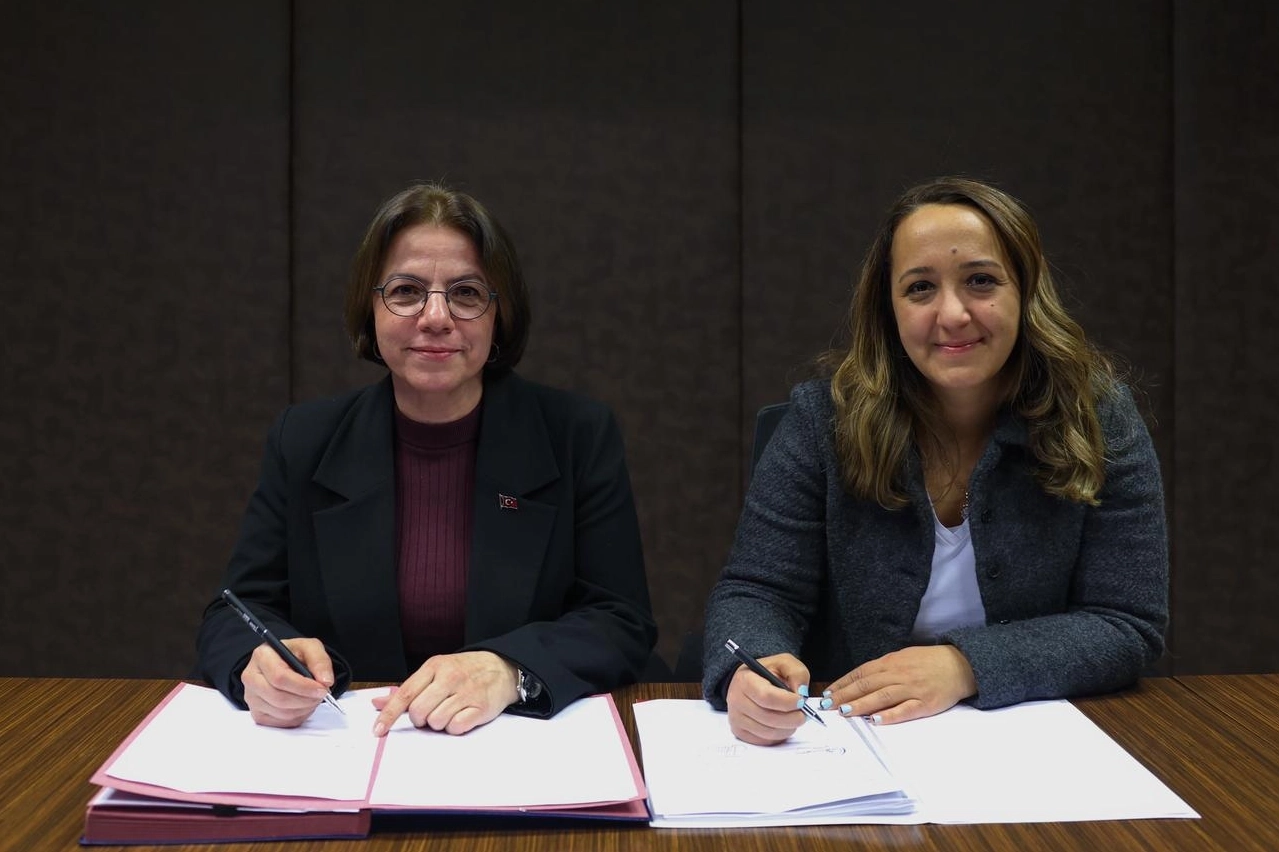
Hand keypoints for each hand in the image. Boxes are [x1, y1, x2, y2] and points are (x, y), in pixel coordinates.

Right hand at [241, 638, 334, 727]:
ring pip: (281, 712)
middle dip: (305, 699)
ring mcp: (252, 698)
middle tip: (321, 695)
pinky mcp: (257, 714)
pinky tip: (302, 704)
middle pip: (279, 697)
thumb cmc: (294, 655)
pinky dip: (298, 716)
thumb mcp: (310, 647)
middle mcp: (251, 677)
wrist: (284, 664)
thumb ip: (320, 660)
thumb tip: (325, 681)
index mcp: (262, 656)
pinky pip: (281, 722)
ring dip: (304, 708)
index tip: (321, 689)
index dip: (303, 686)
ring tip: (313, 697)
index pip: (280, 677)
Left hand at [371, 651, 518, 736]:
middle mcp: (449, 678)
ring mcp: (466, 692)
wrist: (502, 668)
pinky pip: (456, 727)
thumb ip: (407, 689)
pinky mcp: (480, 707)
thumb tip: (377, 703)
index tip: (378, 731)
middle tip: (430, 712)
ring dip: (439, 723)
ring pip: (436, 722)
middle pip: (419, 711)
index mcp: (434, 667)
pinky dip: (455, 726)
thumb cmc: (464, 671)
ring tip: (449, 711)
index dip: (389, 715)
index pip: (405, 694)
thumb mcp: (435, 672)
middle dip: (420, 719)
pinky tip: (461, 716)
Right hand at [725, 653, 811, 744]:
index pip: (766, 696)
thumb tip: (801, 693)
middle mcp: (736, 700)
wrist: (749, 681)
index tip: (801, 701)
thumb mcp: (784, 663)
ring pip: (769, 732)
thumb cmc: (768, 672)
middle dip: (792, 718)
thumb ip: (796, 673)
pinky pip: (766, 740)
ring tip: (794, 717)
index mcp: (745, 680)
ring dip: (788, 728)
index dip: (787, 702)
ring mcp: (736, 718)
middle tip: (804, 714)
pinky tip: (782, 723)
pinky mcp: (740, 732)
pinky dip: (779, 735)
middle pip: (769, 718)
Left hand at [823, 645, 976, 723]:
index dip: (843, 684)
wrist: (960, 665)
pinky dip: (889, 716)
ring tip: (844, 712)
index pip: (861, 673)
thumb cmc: (928, 661)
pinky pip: (904, 710)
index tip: (828, 694)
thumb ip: (883, 669)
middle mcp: (898, 674)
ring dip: (861, 705)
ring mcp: (911, 689)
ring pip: (882, 697)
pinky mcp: (925, 703)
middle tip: (828, 706)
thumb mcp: (902, 658)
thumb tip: (860, 680)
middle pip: (867, 685)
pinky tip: (875, 720)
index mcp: (890, 662)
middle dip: (845, 696)